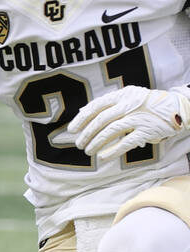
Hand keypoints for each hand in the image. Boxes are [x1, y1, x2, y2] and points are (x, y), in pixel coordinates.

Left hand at [59, 86, 189, 161]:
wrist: (178, 107)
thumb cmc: (147, 104)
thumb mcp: (128, 98)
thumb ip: (108, 104)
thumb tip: (81, 112)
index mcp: (122, 95)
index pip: (96, 106)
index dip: (82, 118)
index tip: (72, 130)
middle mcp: (130, 104)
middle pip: (101, 119)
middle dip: (87, 133)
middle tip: (79, 143)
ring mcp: (139, 117)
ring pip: (111, 131)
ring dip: (96, 142)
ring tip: (88, 151)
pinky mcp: (148, 130)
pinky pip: (127, 142)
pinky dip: (112, 150)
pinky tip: (102, 156)